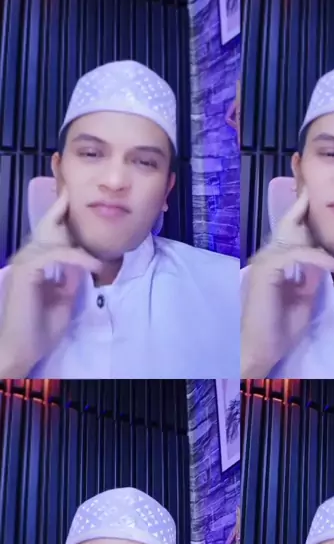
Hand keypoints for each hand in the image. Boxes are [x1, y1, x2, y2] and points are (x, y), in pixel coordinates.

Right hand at [0, 189, 101, 376]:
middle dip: (61, 210)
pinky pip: (57, 256)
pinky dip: (77, 260)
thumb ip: (72, 278)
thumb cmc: (41, 328)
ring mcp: (24, 263)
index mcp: (36, 264)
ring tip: (99, 256)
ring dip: (80, 247)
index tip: (74, 203)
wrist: (24, 349)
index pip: (50, 237)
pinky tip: (92, 267)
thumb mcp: (66, 299)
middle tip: (73, 195)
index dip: (61, 219)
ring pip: (55, 242)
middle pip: (47, 228)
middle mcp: (27, 258)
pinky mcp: (26, 271)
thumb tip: (84, 262)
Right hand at [241, 188, 333, 376]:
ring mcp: (264, 263)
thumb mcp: (305, 298)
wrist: (262, 350)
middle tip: (315, 191)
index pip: (290, 236)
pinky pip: (298, 256)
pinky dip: (318, 259)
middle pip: (288, 227)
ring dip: (320, 243)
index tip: (314, 201)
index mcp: (275, 264)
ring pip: (296, 241)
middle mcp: (267, 258)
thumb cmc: (280, 330)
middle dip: (302, 208)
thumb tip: (324, 260)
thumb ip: (311, 278)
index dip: (302, 217)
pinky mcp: (266, 271)